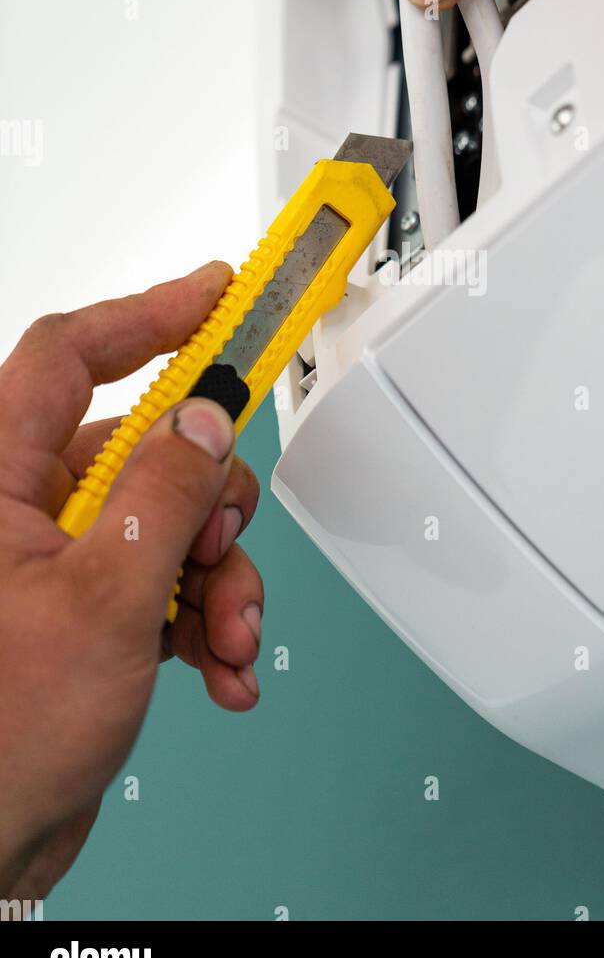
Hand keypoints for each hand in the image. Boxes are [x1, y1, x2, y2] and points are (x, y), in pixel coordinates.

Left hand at [0, 262, 262, 899]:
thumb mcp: (104, 599)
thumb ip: (164, 492)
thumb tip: (204, 418)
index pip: (70, 354)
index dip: (150, 313)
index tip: (220, 292)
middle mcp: (24, 508)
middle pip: (147, 447)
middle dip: (208, 503)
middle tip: (221, 544)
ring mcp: (59, 559)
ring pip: (170, 520)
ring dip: (217, 577)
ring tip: (225, 635)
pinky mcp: (90, 608)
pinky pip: (167, 578)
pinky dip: (204, 616)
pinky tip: (217, 666)